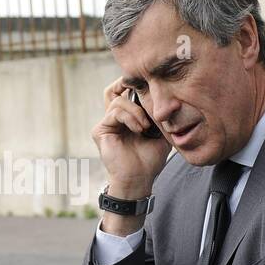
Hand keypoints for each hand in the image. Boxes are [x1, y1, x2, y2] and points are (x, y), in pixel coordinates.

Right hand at [92, 78, 171, 196]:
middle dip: (128, 85)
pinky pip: (115, 113)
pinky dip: (130, 118)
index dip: (134, 85)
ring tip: (146, 126)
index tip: (151, 85)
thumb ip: (158, 115)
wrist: (139, 179)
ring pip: (118, 101)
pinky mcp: (100, 130)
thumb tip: (165, 97)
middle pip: (113, 90)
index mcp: (126, 118)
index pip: (124, 92)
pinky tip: (140, 129)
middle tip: (144, 91)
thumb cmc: (149, 160)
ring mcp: (106, 124)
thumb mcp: (160, 133)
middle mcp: (113, 119)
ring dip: (136, 111)